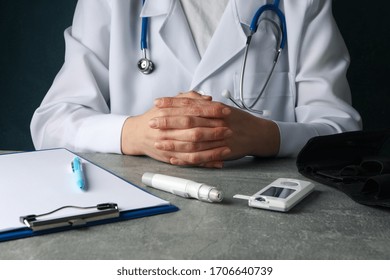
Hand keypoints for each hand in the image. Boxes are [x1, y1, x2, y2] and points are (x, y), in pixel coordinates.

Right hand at [121, 92, 231, 167]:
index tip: (225, 111)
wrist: (136, 135)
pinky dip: (205, 163)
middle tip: (228, 129)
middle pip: (194, 131)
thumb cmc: (154, 118)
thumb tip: (207, 98)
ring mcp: (169, 145)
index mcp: (167, 113)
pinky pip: (190, 162)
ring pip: (193, 149)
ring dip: (212, 149)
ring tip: (227, 147)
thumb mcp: (168, 103)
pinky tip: (218, 162)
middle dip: (213, 131)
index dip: (210, 111)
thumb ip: (188, 98)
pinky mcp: (171, 158)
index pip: (193, 110)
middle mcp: (167, 130)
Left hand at [152, 96, 279, 164]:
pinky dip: (185, 159)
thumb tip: (185, 98)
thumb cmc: (237, 120)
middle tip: (152, 122)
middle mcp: (215, 122)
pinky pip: (200, 157)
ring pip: (191, 141)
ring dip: (173, 142)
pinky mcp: (219, 152)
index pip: (189, 103)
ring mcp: (217, 138)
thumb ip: (202, 104)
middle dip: (168, 121)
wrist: (256, 133)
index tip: (157, 102)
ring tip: (158, 142)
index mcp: (214, 109)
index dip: (172, 103)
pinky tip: (174, 159)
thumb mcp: (221, 107)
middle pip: (187, 121)